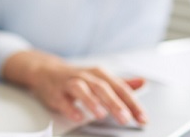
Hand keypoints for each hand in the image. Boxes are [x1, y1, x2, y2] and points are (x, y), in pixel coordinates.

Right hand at [2, 51, 146, 125]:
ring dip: (91, 102)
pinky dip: (70, 108)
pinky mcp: (55, 93)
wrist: (47, 71)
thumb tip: (142, 83)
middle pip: (102, 88)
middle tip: (125, 118)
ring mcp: (69, 84)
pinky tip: (77, 116)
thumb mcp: (101, 78)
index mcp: (100, 74)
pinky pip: (62, 100)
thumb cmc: (78, 77)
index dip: (132, 103)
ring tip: (101, 115)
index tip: (142, 117)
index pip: (120, 88)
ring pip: (81, 89)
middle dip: (114, 103)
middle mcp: (86, 76)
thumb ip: (121, 83)